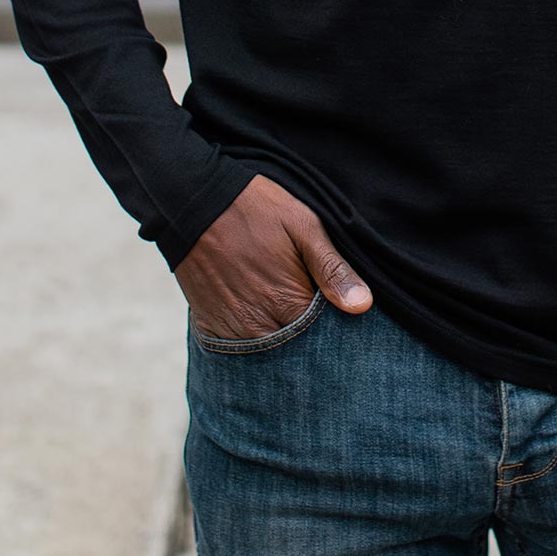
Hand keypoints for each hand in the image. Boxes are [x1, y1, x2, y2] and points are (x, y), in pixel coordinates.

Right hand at [174, 174, 372, 339]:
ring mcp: (233, 330)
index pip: (326, 338)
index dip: (338, 329)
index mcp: (288, 302)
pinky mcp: (212, 327)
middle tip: (316, 315)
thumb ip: (332, 268)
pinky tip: (264, 322)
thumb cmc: (255, 208)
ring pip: (269, 355)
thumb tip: (362, 306)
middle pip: (298, 352)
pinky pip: (238, 352)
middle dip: (312, 342)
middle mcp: (259, 325)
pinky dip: (255, 343)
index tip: (343, 316)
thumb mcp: (303, 225)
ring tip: (288, 317)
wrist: (193, 200)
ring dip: (283, 345)